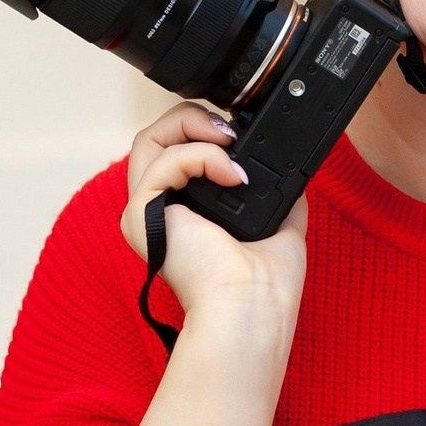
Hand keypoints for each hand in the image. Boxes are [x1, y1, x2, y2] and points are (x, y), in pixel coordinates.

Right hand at [120, 103, 307, 333]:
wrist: (253, 307)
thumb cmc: (266, 286)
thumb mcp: (279, 223)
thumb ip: (275, 193)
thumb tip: (285, 170)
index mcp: (188, 215)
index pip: (179, 153)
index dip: (204, 132)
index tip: (240, 134)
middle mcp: (162, 212)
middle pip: (157, 138)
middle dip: (193, 119)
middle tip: (229, 131)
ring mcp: (147, 214)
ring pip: (148, 140)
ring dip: (190, 126)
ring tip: (227, 141)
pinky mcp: (141, 216)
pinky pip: (162, 162)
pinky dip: (201, 157)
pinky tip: (231, 176)